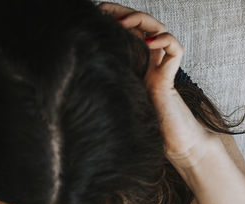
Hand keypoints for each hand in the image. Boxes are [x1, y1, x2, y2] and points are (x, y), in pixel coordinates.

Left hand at [99, 3, 219, 167]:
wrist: (170, 148)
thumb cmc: (139, 133)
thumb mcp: (113, 104)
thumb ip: (101, 88)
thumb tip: (70, 78)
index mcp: (135, 66)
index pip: (127, 33)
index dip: (115, 19)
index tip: (96, 13)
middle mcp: (149, 63)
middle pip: (142, 26)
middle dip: (124, 13)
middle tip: (104, 9)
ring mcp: (161, 68)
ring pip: (158, 30)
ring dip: (141, 21)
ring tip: (123, 23)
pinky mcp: (171, 78)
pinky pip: (174, 48)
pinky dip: (165, 40)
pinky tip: (150, 43)